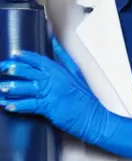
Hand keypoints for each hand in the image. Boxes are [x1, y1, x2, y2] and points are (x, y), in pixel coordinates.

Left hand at [0, 36, 131, 160]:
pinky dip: (17, 105)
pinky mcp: (49, 107)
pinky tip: (8, 105)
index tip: (14, 54)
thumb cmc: (85, 97)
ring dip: (11, 88)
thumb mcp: (77, 73)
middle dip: (13, 69)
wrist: (94, 117)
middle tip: (2, 68)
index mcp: (60, 71)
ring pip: (26, 88)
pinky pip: (29, 105)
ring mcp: (51, 93)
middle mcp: (54, 80)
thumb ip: (64, 58)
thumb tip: (55, 43)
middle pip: (29, 71)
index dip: (25, 57)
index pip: (39, 60)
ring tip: (1, 88)